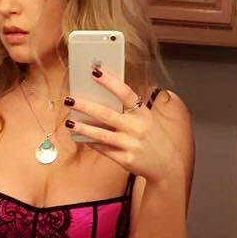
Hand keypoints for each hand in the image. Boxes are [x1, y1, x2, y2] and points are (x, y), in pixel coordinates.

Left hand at [65, 70, 185, 186]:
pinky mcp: (126, 160)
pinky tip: (81, 138)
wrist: (167, 165)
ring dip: (83, 128)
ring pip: (101, 135)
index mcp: (142, 113)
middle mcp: (137, 127)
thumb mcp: (146, 120)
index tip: (94, 72)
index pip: (125, 93)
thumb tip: (101, 100)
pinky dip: (92, 143)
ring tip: (69, 122)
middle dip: (85, 106)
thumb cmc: (152, 138)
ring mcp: (131, 144)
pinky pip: (104, 150)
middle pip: (106, 114)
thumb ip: (129, 111)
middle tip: (69, 99)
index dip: (110, 82)